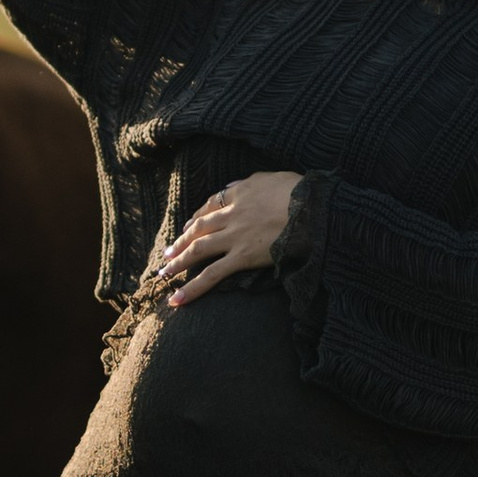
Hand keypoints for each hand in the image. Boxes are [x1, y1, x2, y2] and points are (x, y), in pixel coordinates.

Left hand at [151, 171, 300, 305]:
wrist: (313, 208)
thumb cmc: (302, 192)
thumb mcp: (275, 177)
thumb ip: (255, 182)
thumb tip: (240, 185)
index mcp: (240, 192)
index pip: (211, 205)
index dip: (197, 217)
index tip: (188, 226)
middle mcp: (232, 213)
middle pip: (199, 228)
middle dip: (181, 241)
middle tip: (167, 252)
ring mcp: (235, 236)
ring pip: (198, 250)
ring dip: (178, 262)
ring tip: (164, 273)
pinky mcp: (242, 257)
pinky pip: (212, 274)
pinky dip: (193, 288)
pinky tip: (177, 299)